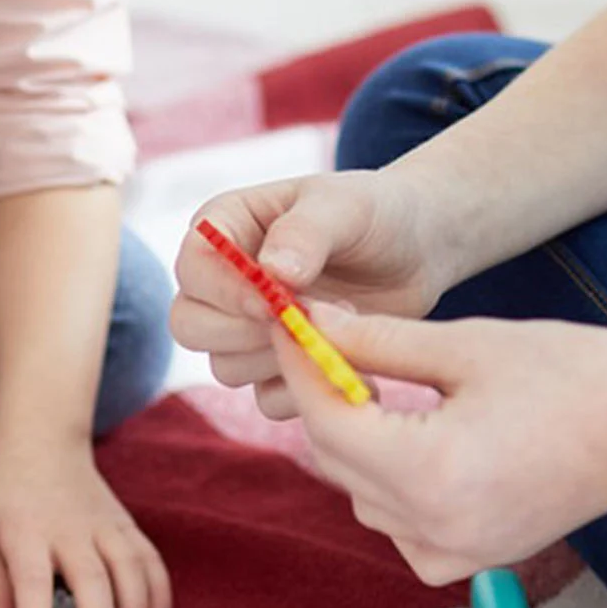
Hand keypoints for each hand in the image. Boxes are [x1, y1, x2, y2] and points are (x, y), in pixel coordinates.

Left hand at [0, 441, 171, 607]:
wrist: (41, 443)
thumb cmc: (4, 497)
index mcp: (24, 532)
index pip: (30, 581)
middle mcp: (69, 528)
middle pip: (91, 578)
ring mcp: (104, 525)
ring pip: (129, 569)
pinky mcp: (126, 526)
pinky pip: (149, 559)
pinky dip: (159, 592)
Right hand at [172, 169, 450, 419]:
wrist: (416, 252)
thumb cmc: (376, 214)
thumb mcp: (347, 206)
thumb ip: (305, 232)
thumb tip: (270, 272)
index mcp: (226, 228)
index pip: (192, 267)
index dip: (224, 291)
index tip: (272, 300)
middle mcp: (224, 284)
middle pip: (189, 326)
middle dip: (243, 332)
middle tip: (304, 318)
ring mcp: (246, 333)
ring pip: (226, 368)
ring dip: (283, 358)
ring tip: (341, 324)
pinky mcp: (276, 372)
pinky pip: (268, 401)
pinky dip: (308, 391)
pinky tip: (350, 363)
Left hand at [276, 306, 606, 583]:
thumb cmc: (574, 373)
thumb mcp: (466, 346)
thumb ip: (376, 343)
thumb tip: (307, 326)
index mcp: (432, 471)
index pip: (328, 420)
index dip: (301, 366)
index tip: (286, 322)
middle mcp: (433, 528)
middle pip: (336, 460)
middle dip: (326, 399)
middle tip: (326, 343)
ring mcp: (449, 554)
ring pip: (360, 494)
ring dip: (358, 442)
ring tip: (382, 386)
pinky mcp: (464, 563)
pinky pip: (394, 524)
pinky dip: (389, 486)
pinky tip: (418, 442)